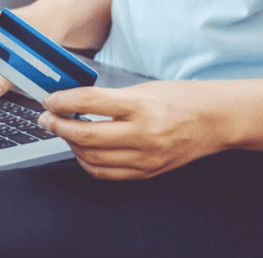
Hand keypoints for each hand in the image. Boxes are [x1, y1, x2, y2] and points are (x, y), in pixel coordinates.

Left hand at [36, 80, 224, 179]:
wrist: (215, 120)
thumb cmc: (180, 98)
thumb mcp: (143, 89)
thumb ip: (109, 98)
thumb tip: (72, 101)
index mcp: (141, 105)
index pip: (89, 103)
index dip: (62, 102)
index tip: (49, 100)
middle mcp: (143, 134)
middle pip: (85, 136)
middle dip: (58, 126)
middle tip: (47, 118)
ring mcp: (146, 157)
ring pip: (91, 158)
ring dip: (70, 145)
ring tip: (64, 131)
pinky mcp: (148, 172)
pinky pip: (106, 174)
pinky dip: (87, 163)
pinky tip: (83, 150)